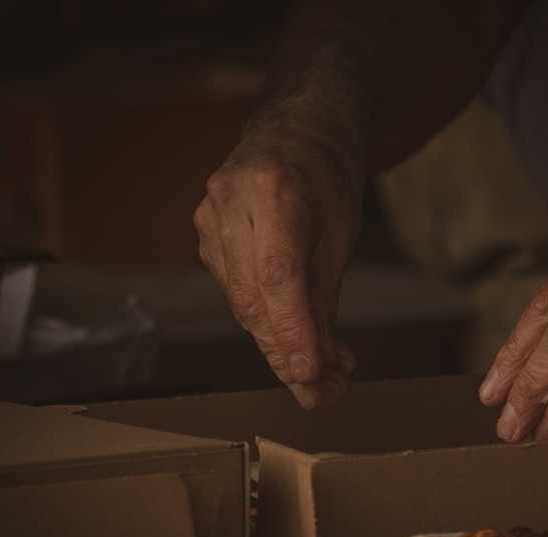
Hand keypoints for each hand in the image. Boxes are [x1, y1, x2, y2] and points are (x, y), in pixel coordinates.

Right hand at [194, 131, 363, 408]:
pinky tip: (297, 343)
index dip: (292, 330)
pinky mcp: (205, 238)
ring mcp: (209, 220)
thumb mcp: (341, 234)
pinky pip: (236, 293)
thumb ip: (324, 298)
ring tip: (323, 377)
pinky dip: (266, 323)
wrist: (296, 131)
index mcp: (273, 190)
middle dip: (287, 353)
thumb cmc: (326, 177)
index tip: (312, 374)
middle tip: (322, 393)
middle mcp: (230, 203)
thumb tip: (318, 365)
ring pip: (241, 304)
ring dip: (279, 347)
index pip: (277, 274)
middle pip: (251, 298)